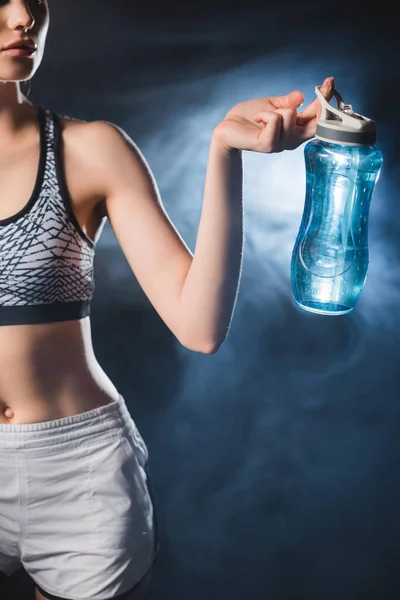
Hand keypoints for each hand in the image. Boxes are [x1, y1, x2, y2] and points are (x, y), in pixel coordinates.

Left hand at [213, 76, 334, 152]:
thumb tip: (302, 96)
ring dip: (273, 109)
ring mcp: (281, 144)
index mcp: (295, 129)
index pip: (317, 117)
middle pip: (315, 121)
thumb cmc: (249, 117)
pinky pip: (275, 119)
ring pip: (291, 114)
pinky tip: (257, 119)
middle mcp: (292, 139)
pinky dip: (264, 113)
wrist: (228, 127)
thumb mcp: (273, 105)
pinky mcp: (269, 145)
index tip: (330, 81)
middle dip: (319, 103)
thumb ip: (289, 102)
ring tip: (261, 115)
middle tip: (319, 87)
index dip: (326, 99)